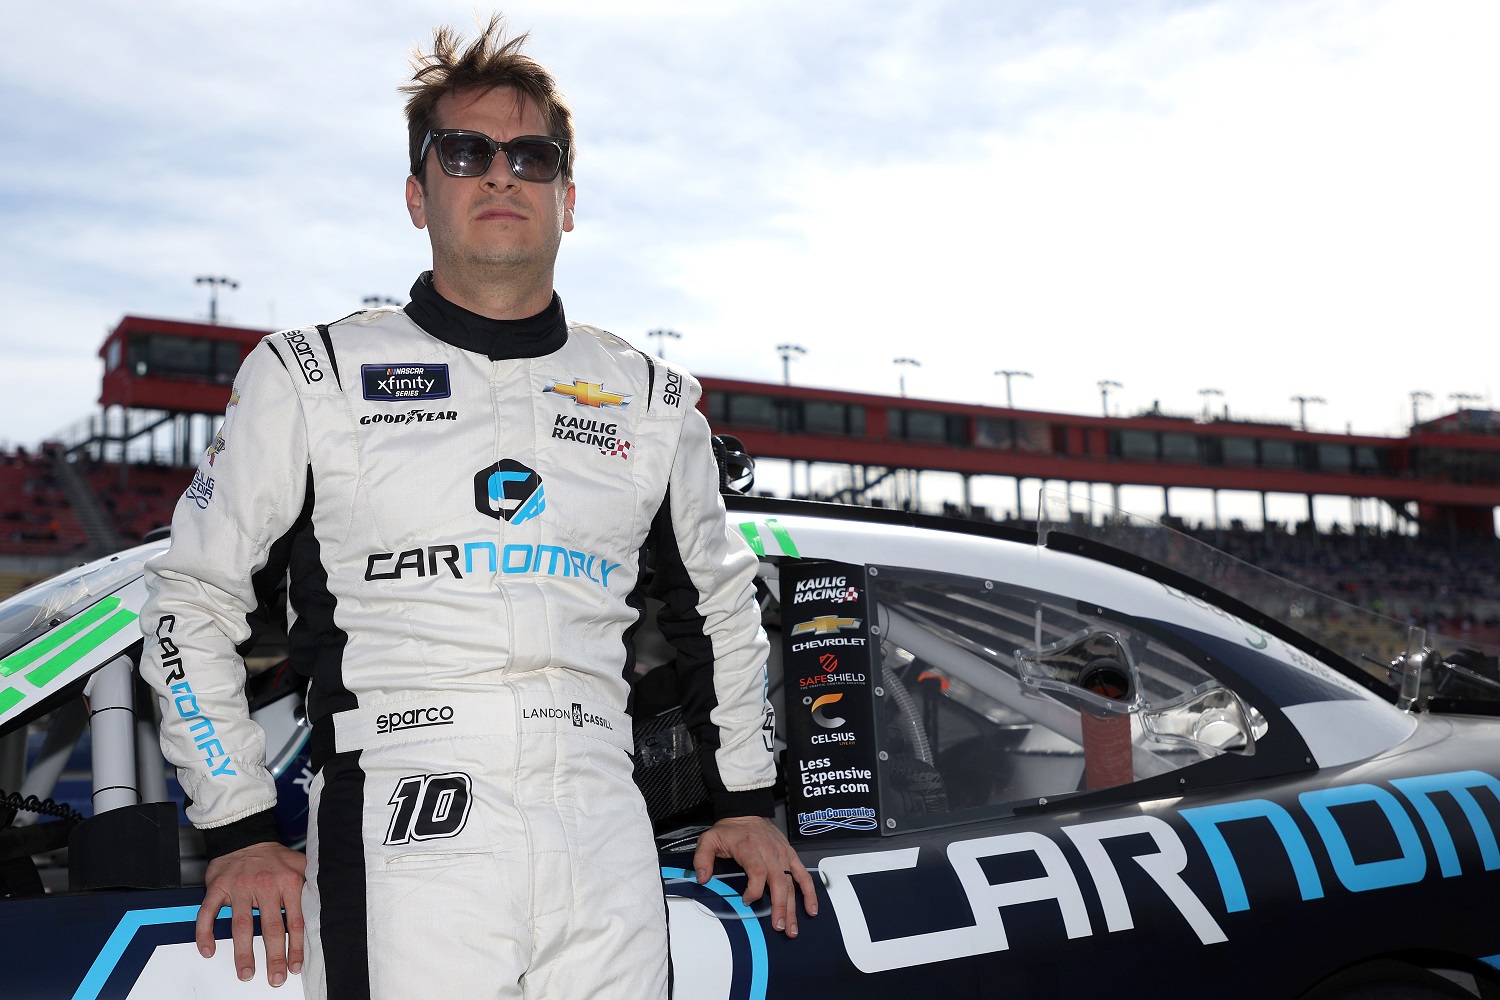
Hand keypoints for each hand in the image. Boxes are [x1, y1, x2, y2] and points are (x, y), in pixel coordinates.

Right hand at [195, 841, 307, 986]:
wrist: (243, 837)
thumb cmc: (273, 858)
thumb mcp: (300, 865)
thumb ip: (311, 884)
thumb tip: (327, 905)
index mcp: (288, 882)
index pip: (295, 921)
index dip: (296, 946)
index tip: (295, 966)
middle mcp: (265, 885)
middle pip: (271, 927)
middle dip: (274, 956)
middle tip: (275, 978)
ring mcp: (240, 887)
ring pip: (241, 924)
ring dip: (243, 952)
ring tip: (246, 972)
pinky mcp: (218, 887)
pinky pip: (208, 912)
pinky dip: (205, 932)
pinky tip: (208, 950)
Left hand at [693, 816, 817, 936]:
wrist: (747, 810)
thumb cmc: (730, 829)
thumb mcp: (709, 839)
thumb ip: (702, 859)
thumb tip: (702, 878)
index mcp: (750, 848)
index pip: (757, 872)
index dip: (754, 890)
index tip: (746, 901)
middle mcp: (769, 852)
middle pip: (778, 882)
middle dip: (780, 906)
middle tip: (779, 926)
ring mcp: (782, 854)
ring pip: (792, 883)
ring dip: (794, 906)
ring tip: (793, 927)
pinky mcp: (790, 856)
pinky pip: (803, 875)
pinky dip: (809, 892)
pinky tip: (811, 908)